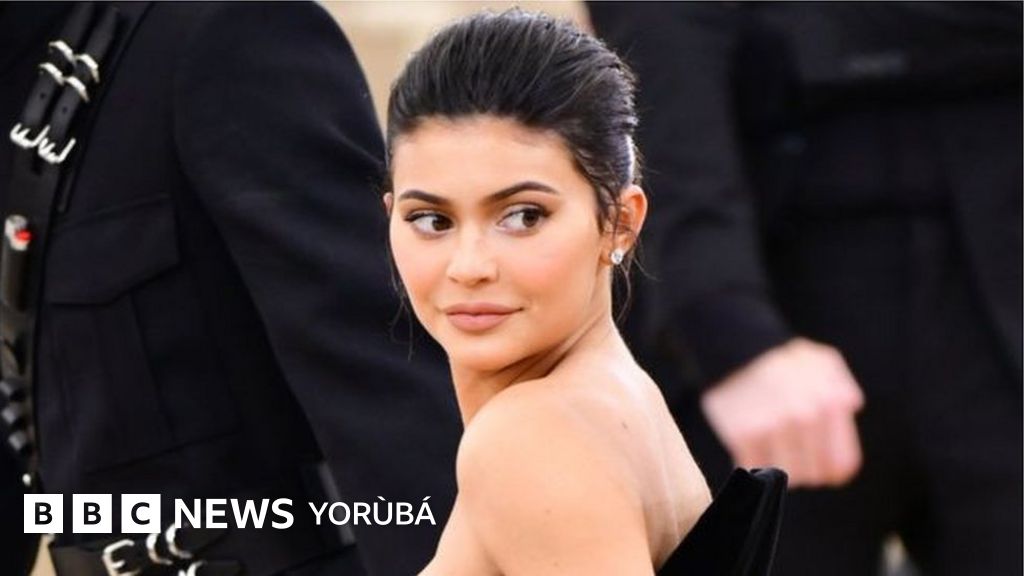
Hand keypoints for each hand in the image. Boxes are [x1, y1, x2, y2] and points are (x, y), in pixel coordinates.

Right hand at [700, 338, 864, 487]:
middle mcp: (805, 418)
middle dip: (801, 467)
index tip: (815, 463)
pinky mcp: (742, 433)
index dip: (828, 470)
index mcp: (830, 404)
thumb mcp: (822, 361)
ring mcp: (773, 427)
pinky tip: (746, 444)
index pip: (840, 466)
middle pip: (810, 476)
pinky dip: (748, 460)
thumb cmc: (780, 357)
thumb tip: (851, 407)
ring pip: (781, 474)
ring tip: (767, 446)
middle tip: (786, 450)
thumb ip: (843, 387)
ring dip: (774, 466)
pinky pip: (750, 466)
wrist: (732, 342)